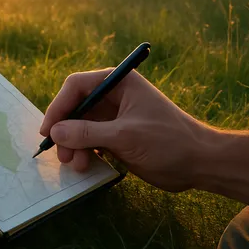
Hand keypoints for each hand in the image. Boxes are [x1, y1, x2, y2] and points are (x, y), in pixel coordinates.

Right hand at [39, 69, 214, 191]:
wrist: (200, 164)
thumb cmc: (168, 141)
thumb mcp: (125, 136)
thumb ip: (88, 133)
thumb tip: (55, 132)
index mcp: (118, 83)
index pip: (76, 86)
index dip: (59, 106)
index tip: (49, 129)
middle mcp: (113, 96)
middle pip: (75, 107)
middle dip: (65, 130)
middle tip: (61, 154)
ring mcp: (114, 117)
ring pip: (80, 127)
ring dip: (73, 145)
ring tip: (76, 165)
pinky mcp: (116, 136)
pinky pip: (90, 140)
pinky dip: (84, 152)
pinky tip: (86, 165)